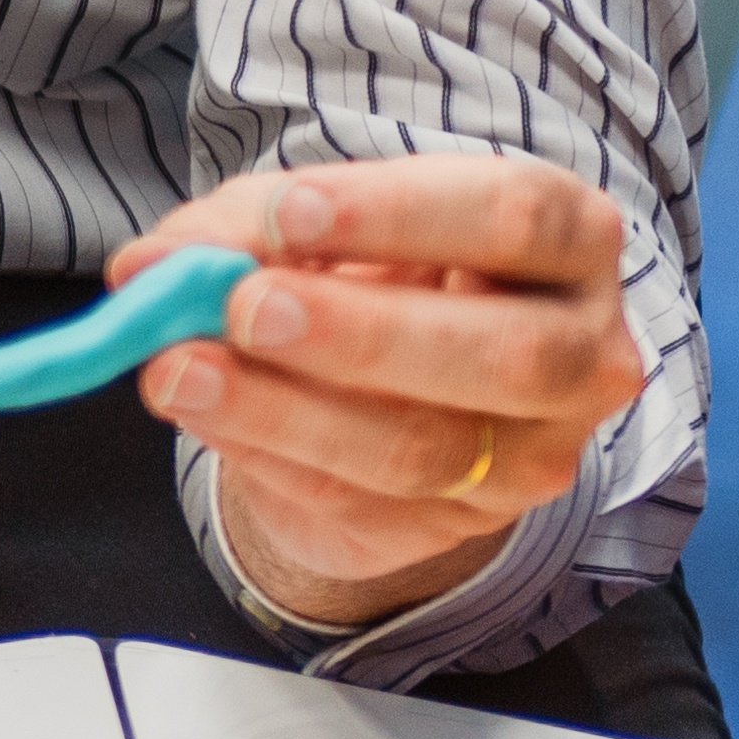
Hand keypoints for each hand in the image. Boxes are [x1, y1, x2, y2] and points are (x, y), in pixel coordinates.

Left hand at [114, 157, 647, 628]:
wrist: (389, 389)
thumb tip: (154, 263)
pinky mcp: (468, 525)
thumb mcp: (317, 225)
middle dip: (362, 332)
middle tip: (245, 308)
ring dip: (287, 412)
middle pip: (504, 351)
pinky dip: (269, 457)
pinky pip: (364, 503)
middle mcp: (585, 351)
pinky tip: (204, 413)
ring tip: (181, 370)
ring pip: (426, 450)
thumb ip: (243, 228)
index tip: (288, 214)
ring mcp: (536, 453)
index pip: (516, 216)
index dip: (401, 214)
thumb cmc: (375, 274)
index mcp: (570, 239)